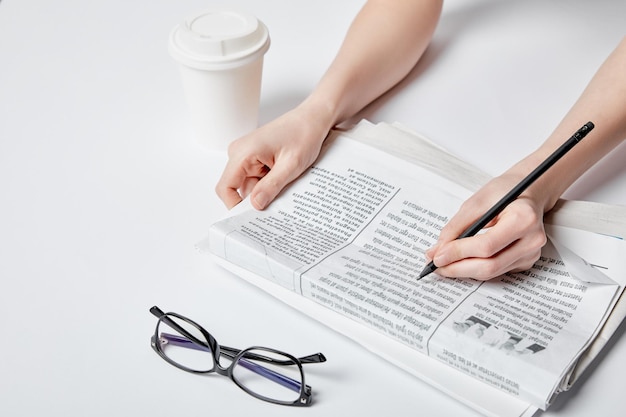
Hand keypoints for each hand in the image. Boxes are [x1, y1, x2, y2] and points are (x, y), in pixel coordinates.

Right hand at [215, 105, 330, 209]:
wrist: (312, 119)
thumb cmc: (303, 134)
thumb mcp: (290, 165)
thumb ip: (271, 186)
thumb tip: (255, 205)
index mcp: (243, 152)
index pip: (225, 187)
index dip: (235, 205)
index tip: (252, 215)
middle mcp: (239, 152)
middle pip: (237, 188)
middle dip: (257, 196)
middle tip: (279, 196)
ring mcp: (245, 153)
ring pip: (248, 184)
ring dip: (265, 188)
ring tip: (286, 179)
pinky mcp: (252, 155)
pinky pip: (254, 177)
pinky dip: (268, 181)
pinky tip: (283, 175)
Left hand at [425, 175, 547, 279]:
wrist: (527, 192)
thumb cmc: (503, 192)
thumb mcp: (476, 202)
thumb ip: (456, 227)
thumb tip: (437, 250)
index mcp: (523, 219)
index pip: (486, 246)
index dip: (458, 253)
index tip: (437, 256)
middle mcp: (532, 240)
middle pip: (490, 265)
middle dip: (458, 268)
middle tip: (436, 265)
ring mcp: (531, 253)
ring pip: (492, 272)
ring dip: (464, 270)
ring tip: (444, 264)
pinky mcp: (526, 261)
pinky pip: (497, 271)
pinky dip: (476, 268)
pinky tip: (462, 261)